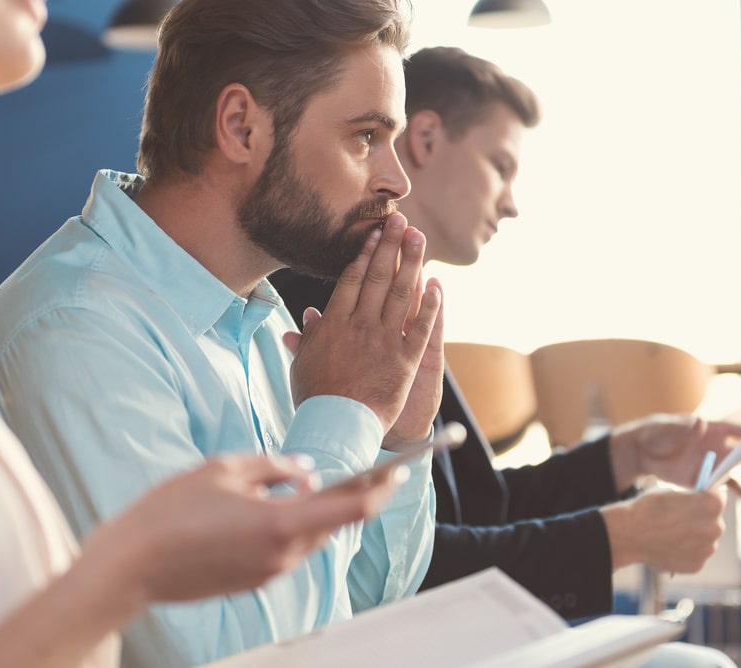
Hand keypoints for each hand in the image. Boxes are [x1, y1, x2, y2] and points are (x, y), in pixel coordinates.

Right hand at [82, 454, 404, 605]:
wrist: (132, 566)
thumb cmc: (173, 510)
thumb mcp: (222, 469)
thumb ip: (272, 467)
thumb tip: (305, 472)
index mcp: (281, 524)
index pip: (352, 508)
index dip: (380, 488)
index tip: (398, 470)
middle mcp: (283, 555)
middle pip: (334, 524)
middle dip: (353, 498)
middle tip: (364, 471)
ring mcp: (268, 573)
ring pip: (311, 538)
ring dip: (319, 512)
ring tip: (315, 485)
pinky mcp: (252, 582)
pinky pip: (287, 550)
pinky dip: (293, 527)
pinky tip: (276, 507)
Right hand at [281, 213, 440, 435]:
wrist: (336, 426)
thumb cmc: (316, 397)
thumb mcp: (303, 363)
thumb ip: (307, 337)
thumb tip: (307, 316)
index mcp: (335, 323)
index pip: (353, 279)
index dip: (366, 254)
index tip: (375, 234)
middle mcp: (361, 325)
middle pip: (379, 277)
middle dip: (391, 246)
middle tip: (401, 220)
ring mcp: (385, 341)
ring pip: (402, 294)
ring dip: (412, 263)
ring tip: (419, 239)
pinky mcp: (406, 360)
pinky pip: (422, 327)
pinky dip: (431, 306)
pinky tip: (437, 284)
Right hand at [601, 487, 726, 571]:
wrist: (627, 535)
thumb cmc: (646, 508)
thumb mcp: (671, 493)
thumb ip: (691, 499)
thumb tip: (697, 505)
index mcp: (712, 505)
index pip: (718, 498)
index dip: (704, 497)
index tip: (692, 500)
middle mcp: (716, 528)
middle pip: (713, 521)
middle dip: (699, 519)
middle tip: (676, 520)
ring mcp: (708, 549)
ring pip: (705, 540)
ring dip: (692, 537)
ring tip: (668, 535)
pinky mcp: (697, 566)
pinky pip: (695, 555)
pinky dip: (684, 552)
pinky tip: (666, 546)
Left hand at [609, 414, 740, 495]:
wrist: (641, 453)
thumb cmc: (654, 434)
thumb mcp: (666, 429)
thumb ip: (683, 428)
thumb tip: (700, 422)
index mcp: (712, 429)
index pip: (738, 429)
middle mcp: (718, 446)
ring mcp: (713, 463)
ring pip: (739, 469)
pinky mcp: (706, 478)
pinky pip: (727, 486)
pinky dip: (740, 492)